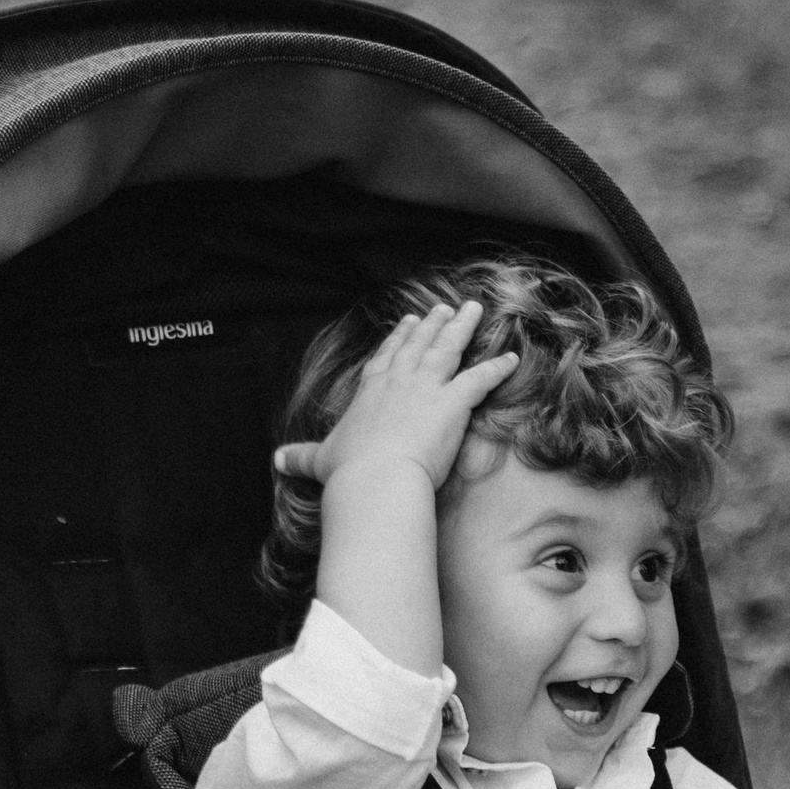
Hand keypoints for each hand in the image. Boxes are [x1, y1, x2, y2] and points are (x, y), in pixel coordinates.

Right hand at [274, 297, 517, 503]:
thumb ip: (301, 457)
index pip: (386, 358)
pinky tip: (513, 358)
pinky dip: (498, 368)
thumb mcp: (319, 461)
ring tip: (474, 310)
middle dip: (432, 325)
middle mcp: (398, 382)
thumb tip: (276, 461)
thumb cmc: (348, 473)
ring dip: (463, 328)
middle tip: (443, 308)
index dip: (397, 340)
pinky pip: (481, 379)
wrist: (373, 480)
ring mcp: (426, 388)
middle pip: (418, 345)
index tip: (406, 323)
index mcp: (370, 392)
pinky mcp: (452, 403)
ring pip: (448, 349)